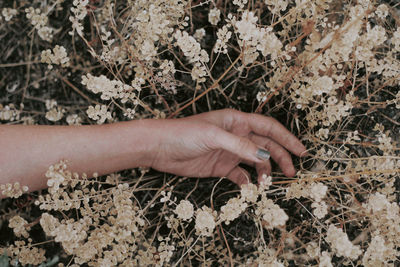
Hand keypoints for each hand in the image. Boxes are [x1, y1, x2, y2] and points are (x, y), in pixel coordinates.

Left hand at [146, 109, 306, 185]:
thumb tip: (265, 155)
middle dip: (280, 157)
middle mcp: (236, 135)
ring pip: (255, 162)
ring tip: (268, 184)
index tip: (301, 151)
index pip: (268, 127)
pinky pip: (240, 175)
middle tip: (291, 172)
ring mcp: (229, 151)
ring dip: (264, 172)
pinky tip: (250, 188)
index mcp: (236, 121)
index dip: (286, 138)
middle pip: (265, 145)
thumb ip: (240, 145)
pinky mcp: (220, 167)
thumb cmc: (183, 134)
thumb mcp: (213, 136)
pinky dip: (247, 181)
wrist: (159, 148)